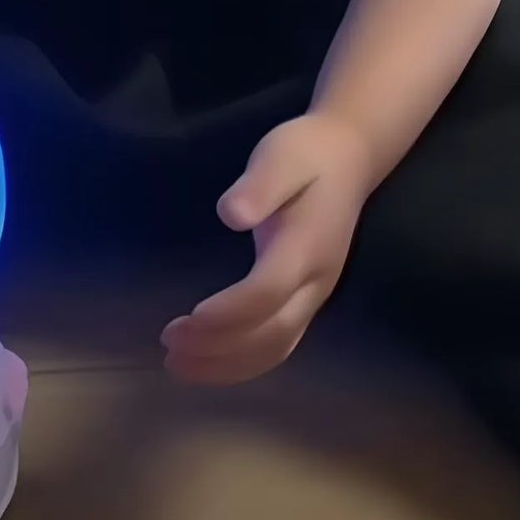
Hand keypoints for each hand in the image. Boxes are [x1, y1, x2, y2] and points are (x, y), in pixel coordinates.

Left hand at [161, 115, 374, 386]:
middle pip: (271, 334)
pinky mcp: (308, 299)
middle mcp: (315, 281)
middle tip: (168, 346)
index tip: (185, 320)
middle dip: (219, 348)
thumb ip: (259, 186)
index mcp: (306, 247)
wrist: (350, 156)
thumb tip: (232, 215)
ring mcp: (315, 295)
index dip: (227, 313)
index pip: (266, 293)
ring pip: (277, 348)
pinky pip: (280, 344)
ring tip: (178, 365)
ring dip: (228, 365)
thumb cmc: (306, 153)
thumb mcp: (280, 156)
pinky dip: (244, 362)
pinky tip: (211, 362)